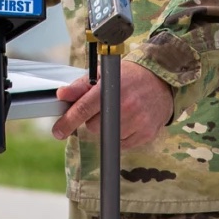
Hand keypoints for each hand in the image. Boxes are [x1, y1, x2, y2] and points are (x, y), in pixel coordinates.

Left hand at [50, 61, 172, 148]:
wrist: (161, 81)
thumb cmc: (129, 76)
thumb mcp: (103, 74)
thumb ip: (80, 86)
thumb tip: (61, 94)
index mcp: (112, 88)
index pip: (84, 108)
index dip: (68, 121)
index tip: (58, 131)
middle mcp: (125, 105)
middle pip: (93, 127)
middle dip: (93, 119)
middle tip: (104, 107)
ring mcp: (138, 121)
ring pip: (107, 136)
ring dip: (108, 128)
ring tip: (120, 111)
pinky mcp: (146, 134)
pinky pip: (123, 144)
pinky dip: (121, 135)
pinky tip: (129, 120)